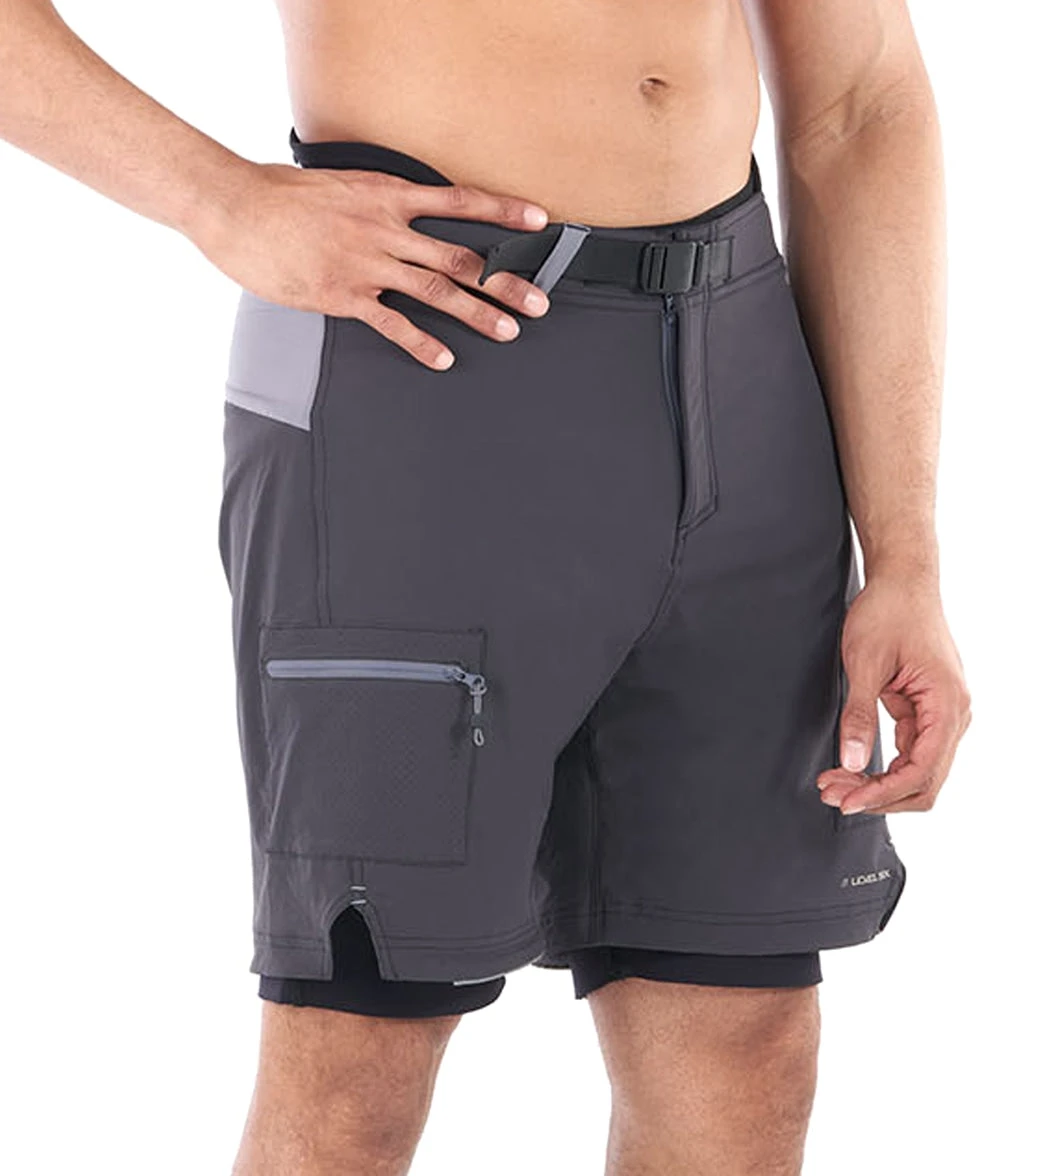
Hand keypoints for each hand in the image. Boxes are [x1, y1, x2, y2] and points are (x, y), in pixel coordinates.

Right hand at [192, 160, 551, 369]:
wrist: (236, 207)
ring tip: (508, 331)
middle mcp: (386, 227)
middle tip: (539, 301)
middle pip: (462, 256)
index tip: (540, 220)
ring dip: (477, 313)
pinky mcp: (343, 293)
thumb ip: (379, 202)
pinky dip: (421, 343)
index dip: (504, 211)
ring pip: (437, 290)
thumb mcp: (341, 185)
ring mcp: (367, 262)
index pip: (460, 201)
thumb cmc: (282, 196)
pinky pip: (392, 322)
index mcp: (389, 194)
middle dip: (506, 279)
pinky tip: (443, 359)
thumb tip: (405, 213)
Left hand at [817, 575, 971, 814]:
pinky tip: (851, 767)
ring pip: (917, 770)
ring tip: (835, 783)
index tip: (847, 800)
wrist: (902, 581)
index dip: (883, 793)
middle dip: (878, 794)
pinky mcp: (927, 710)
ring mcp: (943, 714)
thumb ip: (860, 715)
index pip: (922, 770)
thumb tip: (854, 761)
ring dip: (878, 783)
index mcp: (947, 703)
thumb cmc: (888, 612)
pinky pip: (911, 752)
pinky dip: (883, 765)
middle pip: (924, 780)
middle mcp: (954, 714)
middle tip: (833, 795)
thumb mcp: (865, 663)